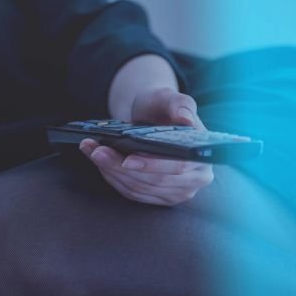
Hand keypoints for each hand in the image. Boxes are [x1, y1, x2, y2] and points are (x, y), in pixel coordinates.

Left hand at [81, 88, 213, 205]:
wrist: (152, 118)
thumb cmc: (162, 108)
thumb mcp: (169, 98)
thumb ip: (179, 104)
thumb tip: (185, 118)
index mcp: (203, 156)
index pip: (178, 167)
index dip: (151, 166)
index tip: (126, 160)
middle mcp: (195, 179)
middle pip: (153, 181)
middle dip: (120, 166)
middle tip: (97, 150)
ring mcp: (176, 192)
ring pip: (138, 188)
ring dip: (110, 171)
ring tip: (92, 151)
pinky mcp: (158, 197)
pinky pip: (131, 192)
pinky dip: (111, 177)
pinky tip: (99, 161)